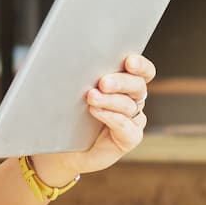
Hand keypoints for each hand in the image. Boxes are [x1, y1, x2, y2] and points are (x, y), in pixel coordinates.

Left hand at [29, 53, 154, 183]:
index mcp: (126, 81)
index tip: (129, 62)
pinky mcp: (129, 137)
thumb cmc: (69, 114)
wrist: (63, 148)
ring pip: (129, 105)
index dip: (140, 65)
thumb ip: (81, 74)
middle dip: (121, 82)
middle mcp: (133, 99)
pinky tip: (96, 111)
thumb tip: (69, 57)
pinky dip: (112, 117)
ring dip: (110, 100)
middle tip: (103, 82)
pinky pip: (126, 127)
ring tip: (91, 97)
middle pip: (137, 86)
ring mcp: (133, 119)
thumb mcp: (74, 89)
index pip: (143, 70)